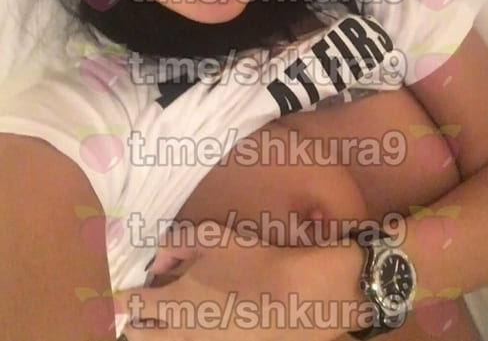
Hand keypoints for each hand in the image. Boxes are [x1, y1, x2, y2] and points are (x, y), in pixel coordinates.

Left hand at [115, 221, 293, 340]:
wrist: (293, 299)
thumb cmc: (250, 263)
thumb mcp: (212, 238)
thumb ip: (176, 242)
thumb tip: (157, 258)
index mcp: (173, 303)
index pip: (129, 306)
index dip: (117, 299)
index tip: (114, 293)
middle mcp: (180, 333)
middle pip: (140, 337)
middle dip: (133, 324)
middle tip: (138, 311)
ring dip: (158, 334)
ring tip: (166, 320)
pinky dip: (185, 336)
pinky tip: (203, 323)